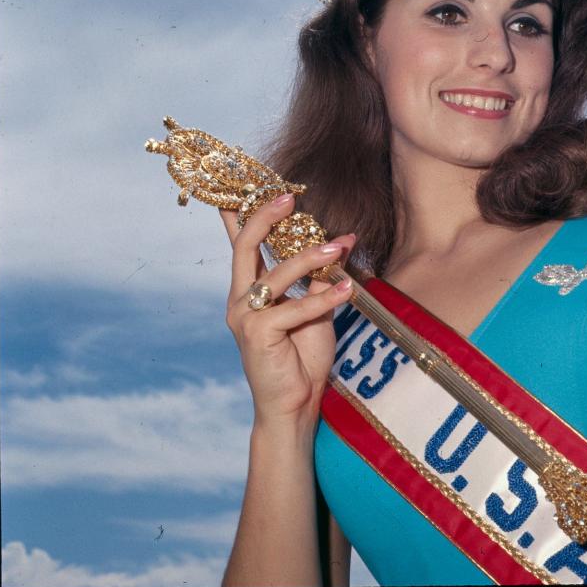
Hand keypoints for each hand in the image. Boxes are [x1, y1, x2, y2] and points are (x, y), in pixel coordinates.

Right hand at [221, 193, 355, 427]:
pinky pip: (293, 309)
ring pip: (275, 275)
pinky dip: (322, 298)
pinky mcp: (256, 335)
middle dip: (266, 217)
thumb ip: (323, 275)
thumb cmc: (303, 355)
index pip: (242, 242)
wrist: (295, 404)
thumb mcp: (318, 307)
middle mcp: (240, 299)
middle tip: (291, 197)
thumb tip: (345, 238)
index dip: (243, 211)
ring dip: (309, 258)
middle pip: (245, 246)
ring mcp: (244, 317)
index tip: (255, 182)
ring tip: (338, 247)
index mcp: (250, 289)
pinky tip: (346, 289)